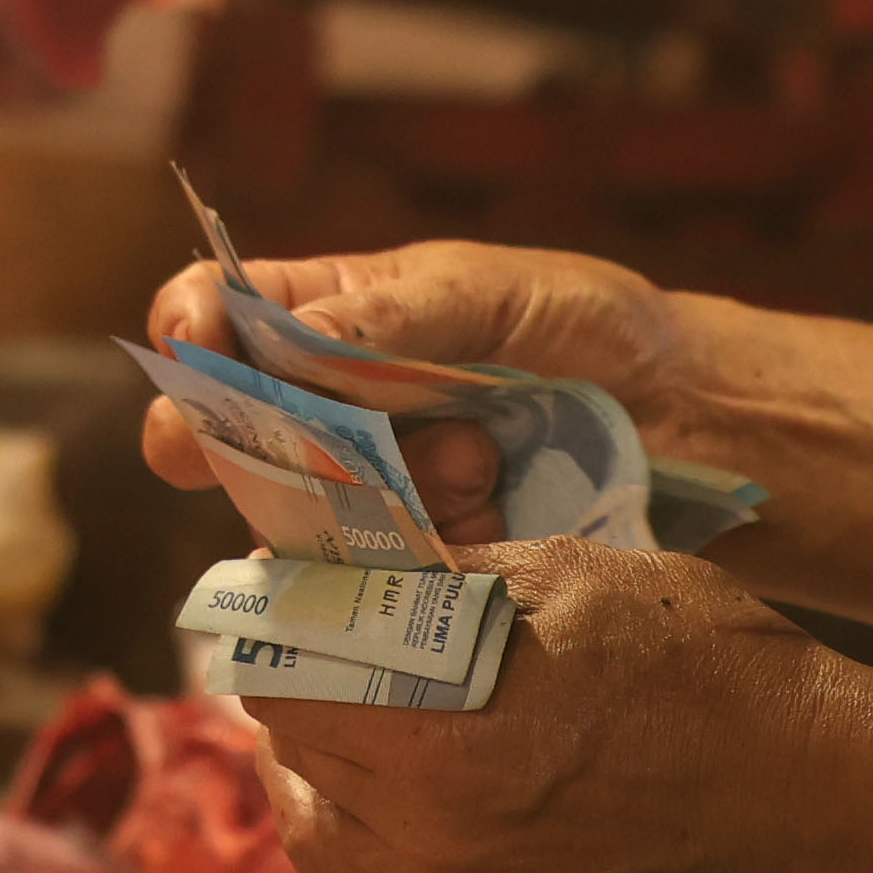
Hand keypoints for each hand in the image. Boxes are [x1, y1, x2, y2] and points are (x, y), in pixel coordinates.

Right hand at [139, 240, 679, 535]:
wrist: (684, 420)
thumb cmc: (587, 327)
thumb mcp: (492, 294)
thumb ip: (395, 318)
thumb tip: (290, 336)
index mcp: (329, 314)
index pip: (215, 310)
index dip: (189, 325)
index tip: (195, 343)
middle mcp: (324, 405)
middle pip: (224, 432)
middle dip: (232, 440)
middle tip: (244, 449)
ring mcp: (363, 490)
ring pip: (296, 515)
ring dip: (368, 495)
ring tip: (479, 460)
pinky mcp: (410, 564)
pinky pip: (368, 578)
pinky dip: (425, 549)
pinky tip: (496, 514)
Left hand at [231, 538, 855, 872]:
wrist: (822, 787)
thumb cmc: (710, 664)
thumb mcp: (574, 575)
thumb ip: (456, 576)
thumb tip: (366, 565)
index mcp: (442, 737)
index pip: (294, 681)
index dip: (287, 629)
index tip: (300, 597)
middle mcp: (438, 837)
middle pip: (303, 763)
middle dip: (299, 697)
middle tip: (324, 650)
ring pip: (326, 857)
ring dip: (303, 797)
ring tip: (314, 750)